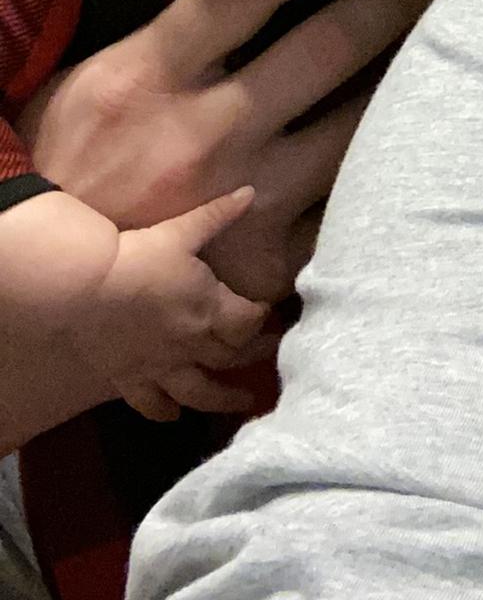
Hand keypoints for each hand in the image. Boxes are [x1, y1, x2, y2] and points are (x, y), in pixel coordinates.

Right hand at [18, 0, 449, 302]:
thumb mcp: (99, 82)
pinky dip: (387, 170)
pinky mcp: (269, 262)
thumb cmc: (73, 168)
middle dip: (396, 1)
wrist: (47, 294)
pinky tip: (416, 144)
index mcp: (151, 75)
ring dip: (409, 82)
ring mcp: (244, 200)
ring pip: (357, 125)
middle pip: (328, 45)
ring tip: (446, 53)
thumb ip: (172, 35)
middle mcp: (205, 131)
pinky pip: (351, 204)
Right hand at [81, 188, 271, 420]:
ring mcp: (161, 367)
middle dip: (255, 352)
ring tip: (242, 404)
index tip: (269, 310)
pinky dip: (164, 412)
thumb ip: (218, 214)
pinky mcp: (131, 379)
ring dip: (223, 400)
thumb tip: (250, 192)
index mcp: (209, 310)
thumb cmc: (139, 257)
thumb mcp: (182, 231)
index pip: (249, 321)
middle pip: (232, 356)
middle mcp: (191, 345)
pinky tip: (174, 415)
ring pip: (200, 392)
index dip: (262, 316)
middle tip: (270, 350)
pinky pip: (151, 404)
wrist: (86, 289)